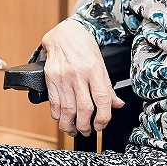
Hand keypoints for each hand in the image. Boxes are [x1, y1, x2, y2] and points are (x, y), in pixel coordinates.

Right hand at [41, 19, 123, 135]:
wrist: (63, 34)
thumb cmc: (84, 47)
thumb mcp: (100, 63)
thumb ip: (107, 86)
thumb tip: (117, 104)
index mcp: (94, 69)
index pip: (102, 99)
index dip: (103, 117)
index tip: (101, 125)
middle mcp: (77, 74)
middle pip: (83, 108)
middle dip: (86, 126)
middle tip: (88, 131)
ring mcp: (62, 77)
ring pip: (66, 110)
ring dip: (70, 125)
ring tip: (75, 130)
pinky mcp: (50, 79)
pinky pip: (54, 103)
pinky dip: (58, 116)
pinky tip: (63, 119)